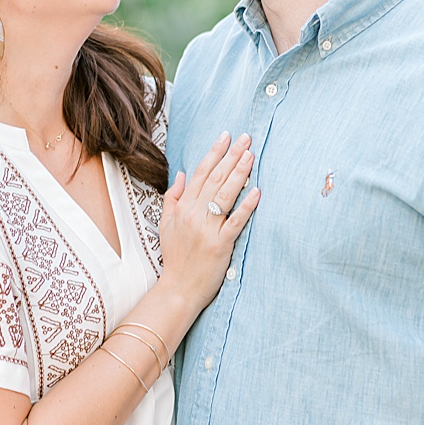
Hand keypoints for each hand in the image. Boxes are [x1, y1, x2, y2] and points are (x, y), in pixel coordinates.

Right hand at [158, 132, 261, 305]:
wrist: (178, 288)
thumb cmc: (175, 256)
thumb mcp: (166, 224)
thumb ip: (173, 197)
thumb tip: (181, 173)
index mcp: (183, 207)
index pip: (200, 173)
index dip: (215, 153)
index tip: (226, 136)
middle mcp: (194, 214)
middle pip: (215, 178)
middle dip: (232, 155)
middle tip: (246, 138)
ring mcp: (207, 229)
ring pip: (225, 195)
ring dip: (239, 173)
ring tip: (251, 155)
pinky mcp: (220, 244)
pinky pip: (235, 221)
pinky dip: (246, 205)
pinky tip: (257, 191)